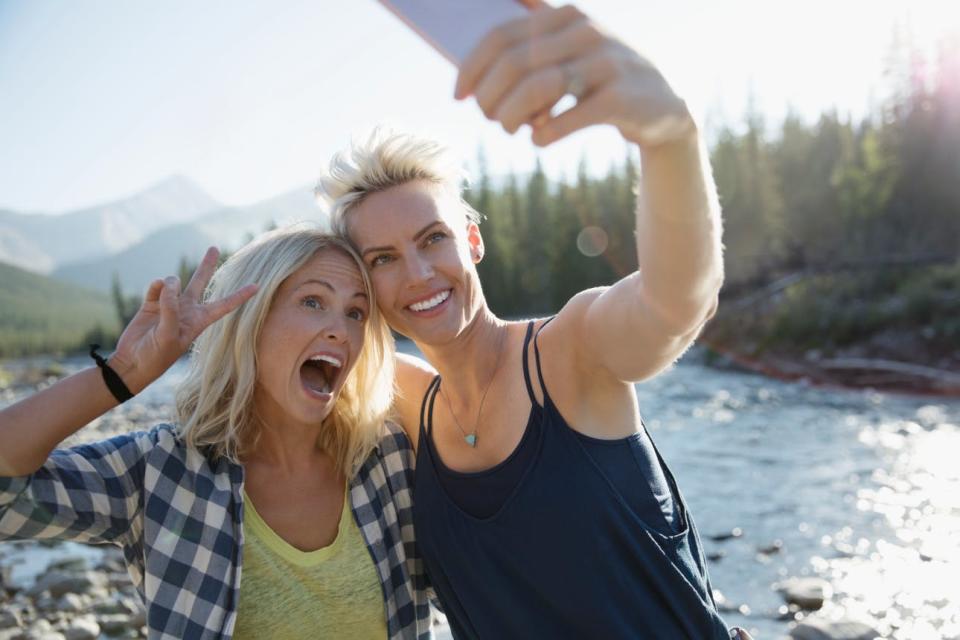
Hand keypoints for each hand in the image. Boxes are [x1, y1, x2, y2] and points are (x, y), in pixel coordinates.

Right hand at [107, 247, 257, 393]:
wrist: (132, 362)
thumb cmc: (156, 356)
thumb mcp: (168, 336)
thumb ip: (171, 310)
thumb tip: (170, 283)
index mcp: (199, 321)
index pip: (225, 306)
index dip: (241, 296)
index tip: (258, 286)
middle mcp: (187, 310)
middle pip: (201, 282)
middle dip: (207, 265)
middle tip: (214, 248)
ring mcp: (169, 305)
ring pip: (175, 281)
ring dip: (171, 283)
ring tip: (165, 293)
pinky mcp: (151, 303)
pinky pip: (156, 286)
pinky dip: (156, 286)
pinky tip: (155, 289)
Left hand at [455, 4, 694, 147]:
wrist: (663, 106)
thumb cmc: (599, 80)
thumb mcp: (569, 49)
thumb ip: (530, 40)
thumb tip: (475, 53)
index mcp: (565, 15)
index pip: (502, 35)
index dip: (472, 67)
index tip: (458, 95)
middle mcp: (586, 31)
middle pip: (515, 63)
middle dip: (491, 96)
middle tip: (490, 118)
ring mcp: (607, 63)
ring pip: (538, 88)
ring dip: (513, 116)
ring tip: (511, 129)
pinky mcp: (621, 98)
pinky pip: (569, 117)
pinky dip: (545, 133)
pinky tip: (539, 140)